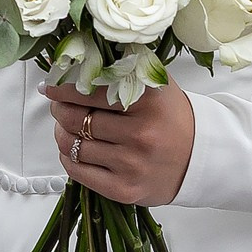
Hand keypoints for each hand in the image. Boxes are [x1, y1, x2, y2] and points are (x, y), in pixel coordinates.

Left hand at [42, 81, 195, 206]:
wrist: (200, 158)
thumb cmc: (170, 117)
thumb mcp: (153, 83)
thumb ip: (118, 67)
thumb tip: (70, 60)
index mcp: (148, 101)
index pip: (88, 90)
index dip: (62, 87)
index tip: (51, 85)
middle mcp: (141, 134)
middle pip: (76, 118)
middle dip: (59, 109)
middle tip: (58, 105)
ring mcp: (132, 165)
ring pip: (72, 145)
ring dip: (61, 133)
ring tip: (67, 126)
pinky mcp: (125, 190)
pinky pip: (78, 171)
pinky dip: (68, 157)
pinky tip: (75, 148)